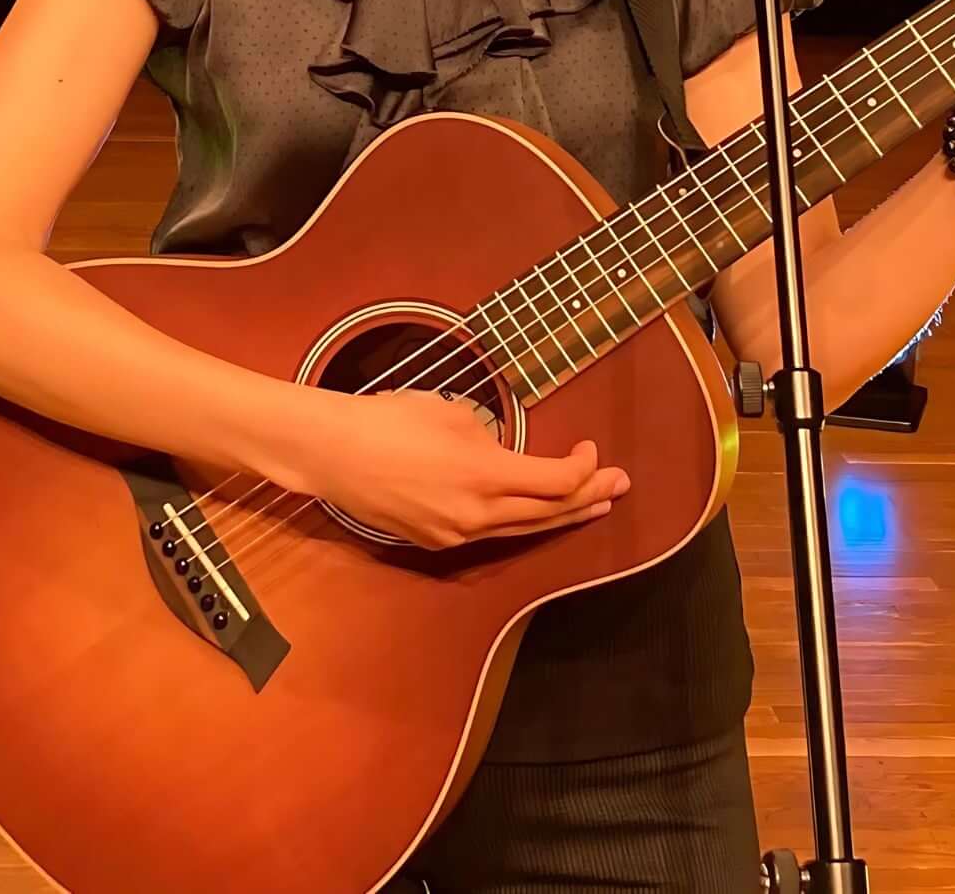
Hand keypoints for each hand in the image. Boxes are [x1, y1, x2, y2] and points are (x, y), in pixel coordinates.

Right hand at [278, 384, 624, 550]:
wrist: (335, 453)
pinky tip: (530, 513)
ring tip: (591, 507)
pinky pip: (490, 533)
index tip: (591, 447)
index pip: (555, 482)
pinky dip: (519, 522)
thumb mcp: (451, 413)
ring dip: (560, 516)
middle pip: (549, 513)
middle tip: (619, 486)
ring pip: (522, 529)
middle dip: (588, 497)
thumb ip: (489, 439)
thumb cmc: (390, 419)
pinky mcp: (436, 541)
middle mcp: (478, 515)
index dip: (583, 467)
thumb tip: (501, 456)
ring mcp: (457, 534)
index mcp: (486, 475)